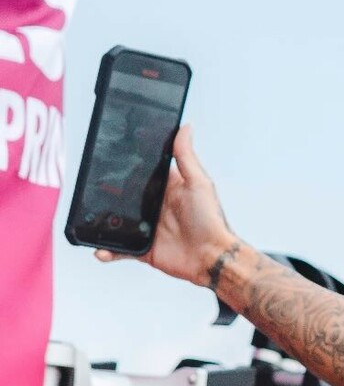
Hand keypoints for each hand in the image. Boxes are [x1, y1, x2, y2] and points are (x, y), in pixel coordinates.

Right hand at [94, 124, 236, 287]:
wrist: (211, 258)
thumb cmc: (211, 220)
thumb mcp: (198, 183)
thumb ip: (186, 156)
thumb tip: (185, 128)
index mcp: (169, 188)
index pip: (145, 171)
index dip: (130, 164)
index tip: (114, 154)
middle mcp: (157, 206)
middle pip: (128, 195)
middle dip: (110, 192)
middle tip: (93, 185)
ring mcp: (149, 228)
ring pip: (120, 221)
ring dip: (105, 221)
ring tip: (90, 217)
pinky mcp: (145, 248)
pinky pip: (122, 248)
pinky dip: (109, 250)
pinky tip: (100, 249)